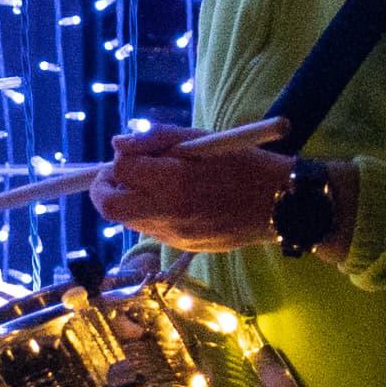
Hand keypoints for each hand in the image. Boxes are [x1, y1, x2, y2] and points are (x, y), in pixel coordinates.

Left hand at [91, 120, 292, 250]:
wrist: (280, 205)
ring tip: (153, 183)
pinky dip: (148, 213)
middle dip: (104, 187)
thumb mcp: (203, 139)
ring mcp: (174, 235)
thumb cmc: (244, 163)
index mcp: (174, 181)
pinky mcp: (182, 248)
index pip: (121, 169)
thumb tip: (118, 144)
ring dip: (128, 200)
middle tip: (122, 172)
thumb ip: (157, 138)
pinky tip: (172, 200)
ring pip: (127, 220)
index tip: (134, 151)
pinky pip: (150, 230)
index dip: (120, 156)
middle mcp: (168, 213)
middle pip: (108, 207)